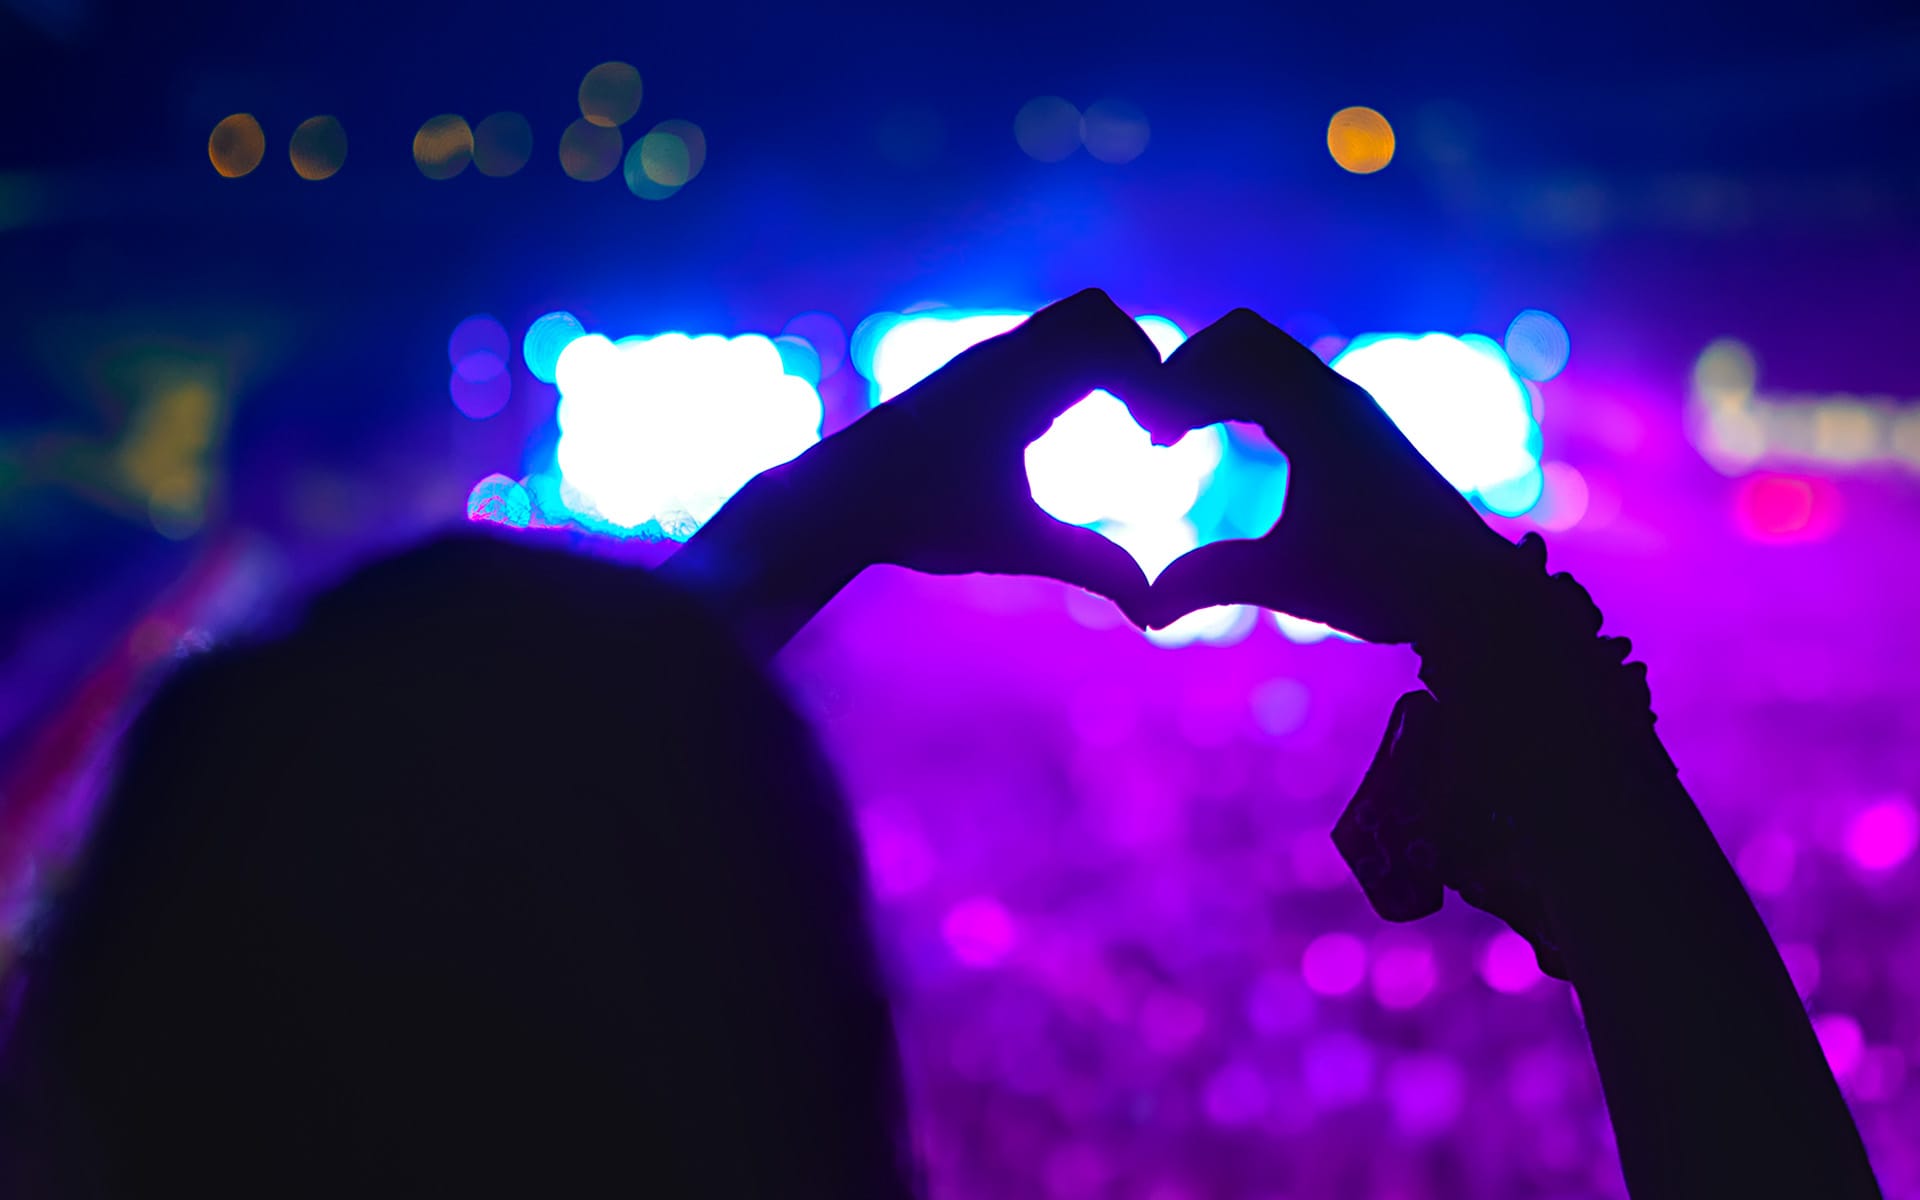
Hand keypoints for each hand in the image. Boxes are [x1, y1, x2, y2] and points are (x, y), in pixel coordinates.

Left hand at [836, 288, 1167, 625]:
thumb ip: (1087, 564)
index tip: (1159, 444)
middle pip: (1095, 316)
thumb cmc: (919, 518)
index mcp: (1015, 382)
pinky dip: (1072, 372)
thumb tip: (1151, 608)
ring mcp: (984, 362)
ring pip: (1065, 326)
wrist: (836, 501)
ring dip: (1105, 363)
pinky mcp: (972, 378)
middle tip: (1151, 425)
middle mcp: (1001, 357)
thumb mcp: (1011, 545)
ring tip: (1125, 428)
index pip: (1110, 345)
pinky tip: (1065, 432)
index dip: (1153, 385)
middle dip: (1137, 360)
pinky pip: (1038, 348)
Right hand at [1136, 309, 1516, 642]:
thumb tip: (1143, 611)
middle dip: (1186, 371)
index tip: (1143, 439)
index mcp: (1320, 416)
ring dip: (1214, 380)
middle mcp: (1336, 396)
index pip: (1226, 364)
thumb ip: (1209, 583)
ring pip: (1264, 355)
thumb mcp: (1289, 582)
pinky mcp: (1354, 427)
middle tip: (1152, 429)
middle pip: (1241, 337)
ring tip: (1174, 436)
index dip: (1172, 391)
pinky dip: (1241, 395)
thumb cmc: (1388, 582)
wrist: (1474, 591)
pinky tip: (1222, 442)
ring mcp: (1348, 408)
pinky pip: (1283, 382)